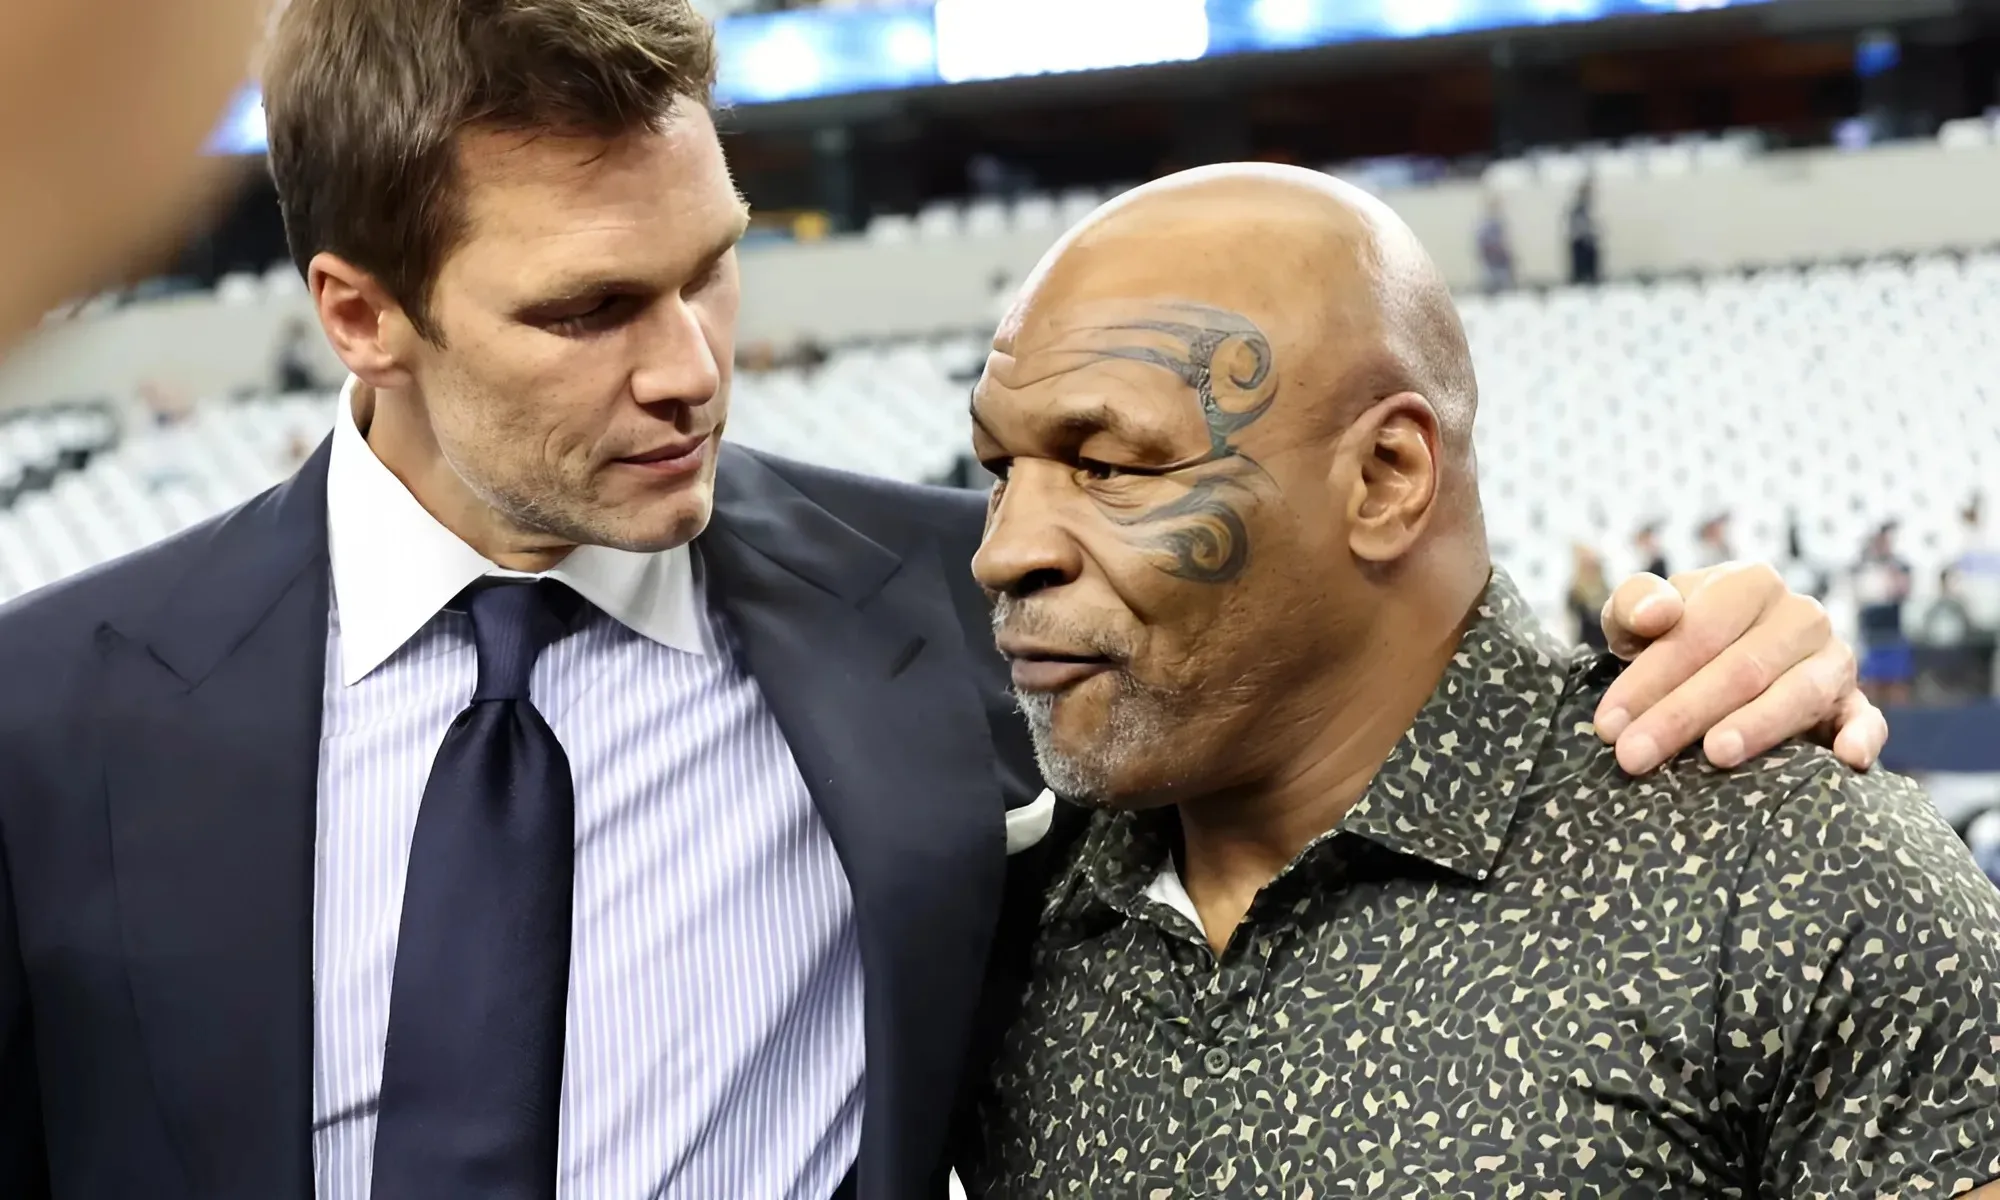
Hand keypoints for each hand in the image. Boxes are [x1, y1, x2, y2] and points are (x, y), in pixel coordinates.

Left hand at [1591, 562, 1886, 775]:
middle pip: (1741, 668)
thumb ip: (1635, 603)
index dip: (1649, 679)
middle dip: (1681, 715)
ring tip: (1715, 755)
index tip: (1608, 725)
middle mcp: (1801, 615)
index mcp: (1749, 583)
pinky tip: (1848, 760)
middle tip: (1634, 757)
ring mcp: (1834, 659)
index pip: (1698, 633)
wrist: (1719, 662)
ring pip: (1798, 694)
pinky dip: (1862, 737)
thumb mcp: (1639, 617)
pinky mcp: (1856, 703)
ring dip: (1756, 727)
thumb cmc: (1670, 640)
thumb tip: (1657, 613)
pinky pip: (1866, 720)